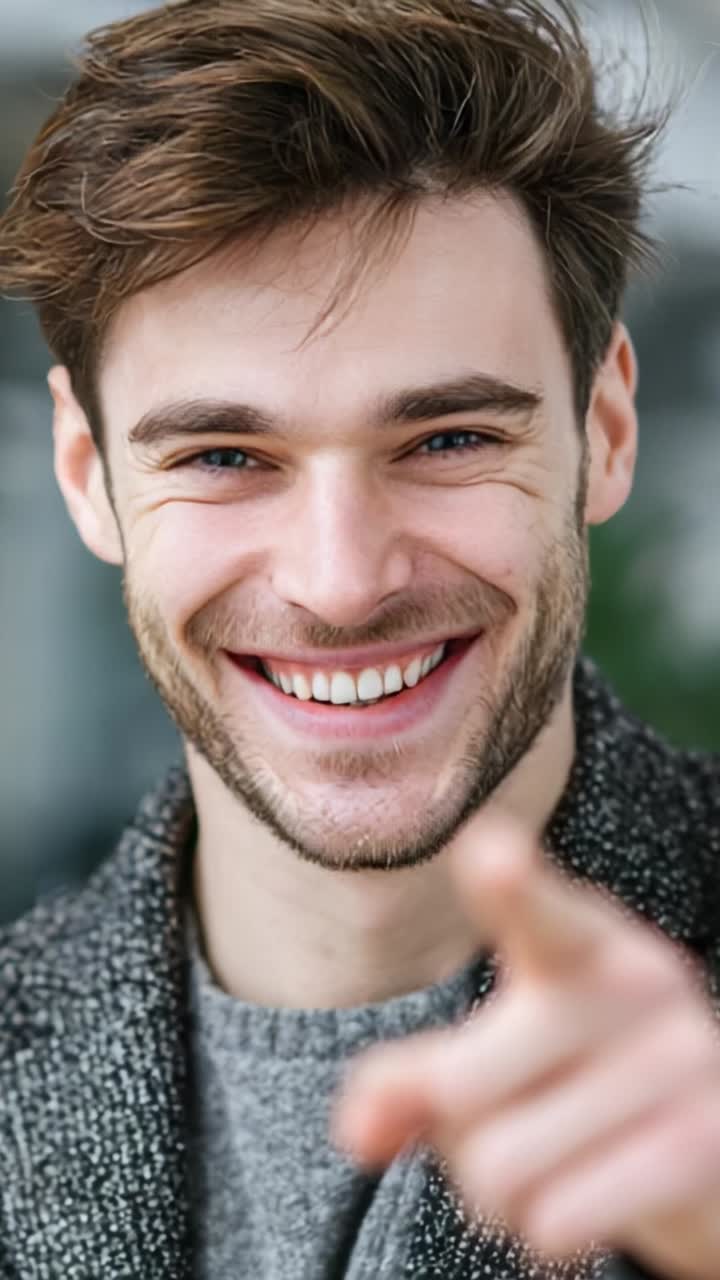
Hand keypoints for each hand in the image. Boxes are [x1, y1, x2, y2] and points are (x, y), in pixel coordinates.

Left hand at [330, 816, 719, 1279]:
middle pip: (457, 1088)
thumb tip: (357, 1135)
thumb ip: (406, 1081)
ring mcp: (681, 1056)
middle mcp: (637, 980)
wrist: (706, 1141)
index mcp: (578, 939)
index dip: (508, 883)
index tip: (489, 851)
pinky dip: (551, 1233)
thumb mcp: (489, 1059)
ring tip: (561, 1162)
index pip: (534, 910)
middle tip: (520, 1122)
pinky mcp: (705, 1140)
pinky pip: (556, 1222)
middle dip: (460, 1136)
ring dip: (505, 1197)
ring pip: (499, 1171)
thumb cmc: (572, 1081)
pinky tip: (591, 1200)